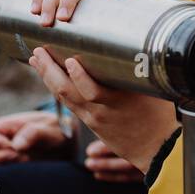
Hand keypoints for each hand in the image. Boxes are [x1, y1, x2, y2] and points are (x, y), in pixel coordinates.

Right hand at [0, 111, 69, 166]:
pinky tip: (26, 173)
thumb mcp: (53, 129)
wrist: (67, 146)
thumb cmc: (59, 132)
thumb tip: (16, 146)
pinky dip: (8, 177)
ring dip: (5, 168)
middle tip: (22, 159)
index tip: (14, 148)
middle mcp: (2, 140)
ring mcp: (3, 155)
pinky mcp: (9, 169)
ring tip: (28, 164)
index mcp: (8, 125)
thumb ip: (36, 133)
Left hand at [29, 47, 178, 174]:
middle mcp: (101, 111)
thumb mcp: (155, 91)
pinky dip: (56, 89)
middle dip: (49, 70)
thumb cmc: (158, 117)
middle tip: (38, 51)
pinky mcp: (91, 123)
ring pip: (64, 98)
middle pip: (68, 92)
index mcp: (119, 102)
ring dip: (47, 77)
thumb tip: (136, 44)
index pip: (93, 91)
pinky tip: (49, 78)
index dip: (78, 77)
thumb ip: (141, 71)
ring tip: (36, 60)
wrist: (155, 149)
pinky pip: (69, 104)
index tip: (69, 59)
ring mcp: (93, 118)